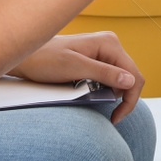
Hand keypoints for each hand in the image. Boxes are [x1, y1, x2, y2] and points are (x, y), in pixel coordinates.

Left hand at [7, 32, 145, 123]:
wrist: (27, 57)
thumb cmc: (46, 60)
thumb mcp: (75, 69)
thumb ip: (104, 74)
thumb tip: (130, 81)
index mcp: (109, 43)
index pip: (134, 74)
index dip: (130, 99)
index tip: (117, 117)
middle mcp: (110, 44)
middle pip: (130, 77)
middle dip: (123, 98)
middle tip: (111, 116)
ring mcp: (104, 51)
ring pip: (121, 79)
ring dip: (113, 94)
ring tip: (96, 101)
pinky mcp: (97, 59)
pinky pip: (111, 77)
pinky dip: (106, 90)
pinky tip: (93, 94)